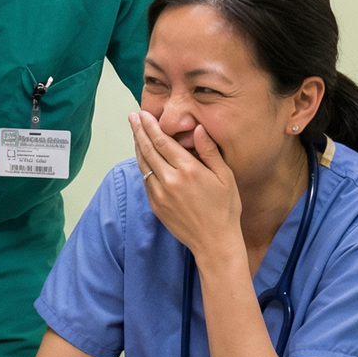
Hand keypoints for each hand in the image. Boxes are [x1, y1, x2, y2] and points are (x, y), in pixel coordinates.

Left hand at [129, 113, 242, 264]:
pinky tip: (143, 157)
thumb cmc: (225, 209)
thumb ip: (210, 151)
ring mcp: (160, 194)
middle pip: (148, 150)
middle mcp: (170, 181)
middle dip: (139, 131)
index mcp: (188, 170)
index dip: (150, 126)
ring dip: (138, 147)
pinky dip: (143, 166)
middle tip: (132, 116)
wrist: (214, 242)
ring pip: (143, 165)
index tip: (143, 114)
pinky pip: (146, 180)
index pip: (163, 142)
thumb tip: (199, 128)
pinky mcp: (155, 205)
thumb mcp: (225, 177)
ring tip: (135, 132)